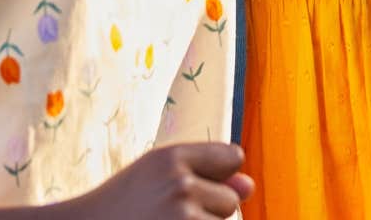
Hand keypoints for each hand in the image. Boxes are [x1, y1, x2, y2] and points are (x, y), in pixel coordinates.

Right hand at [70, 142, 253, 218]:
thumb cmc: (121, 207)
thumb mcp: (155, 180)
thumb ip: (203, 175)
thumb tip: (250, 186)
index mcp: (171, 158)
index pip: (231, 156)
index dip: (219, 175)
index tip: (191, 187)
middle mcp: (180, 183)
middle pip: (229, 198)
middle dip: (207, 211)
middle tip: (162, 216)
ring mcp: (183, 218)